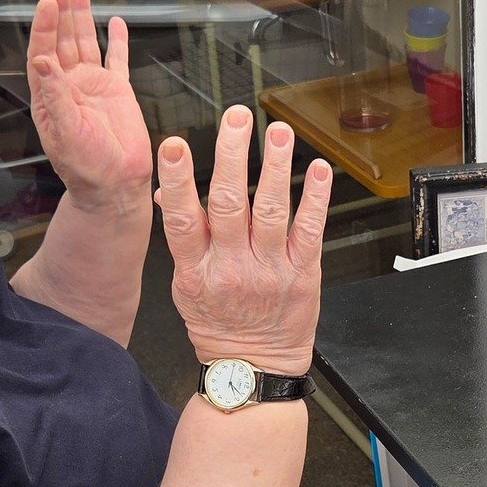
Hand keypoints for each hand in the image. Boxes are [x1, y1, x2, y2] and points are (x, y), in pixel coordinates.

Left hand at [27, 0, 153, 211]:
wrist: (115, 186)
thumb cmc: (86, 168)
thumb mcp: (66, 133)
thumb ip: (55, 96)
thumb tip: (42, 61)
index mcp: (50, 94)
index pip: (43, 51)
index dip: (45, 26)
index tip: (48, 1)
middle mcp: (69, 86)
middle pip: (62, 40)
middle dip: (61, 11)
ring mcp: (94, 87)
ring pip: (86, 43)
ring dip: (82, 17)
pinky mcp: (118, 93)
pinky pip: (117, 61)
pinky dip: (117, 42)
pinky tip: (115, 23)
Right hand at [155, 106, 330, 375]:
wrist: (254, 368)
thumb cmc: (218, 324)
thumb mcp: (185, 286)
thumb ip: (182, 237)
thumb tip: (169, 191)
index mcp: (196, 271)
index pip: (182, 219)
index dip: (178, 180)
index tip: (175, 146)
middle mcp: (232, 268)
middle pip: (230, 204)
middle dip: (233, 155)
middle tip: (236, 118)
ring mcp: (270, 271)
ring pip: (272, 211)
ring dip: (275, 167)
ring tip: (276, 132)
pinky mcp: (303, 275)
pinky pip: (310, 231)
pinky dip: (315, 198)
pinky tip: (317, 169)